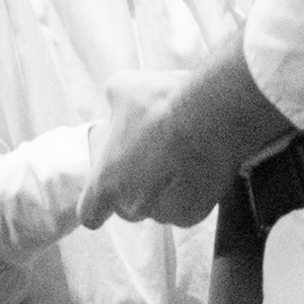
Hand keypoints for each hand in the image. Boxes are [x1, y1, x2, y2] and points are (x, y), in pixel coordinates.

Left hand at [78, 35, 288, 229]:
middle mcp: (133, 206)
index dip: (96, 205)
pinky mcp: (195, 214)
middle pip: (128, 208)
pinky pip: (187, 206)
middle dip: (135, 189)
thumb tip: (119, 107)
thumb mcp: (122, 88)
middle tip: (150, 159)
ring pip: (160, 208)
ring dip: (164, 191)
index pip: (90, 213)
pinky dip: (190, 192)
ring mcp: (166, 214)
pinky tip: (197, 166)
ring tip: (178, 159)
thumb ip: (113, 106)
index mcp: (106, 183)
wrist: (213, 115)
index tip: (107, 193)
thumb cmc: (159, 103)